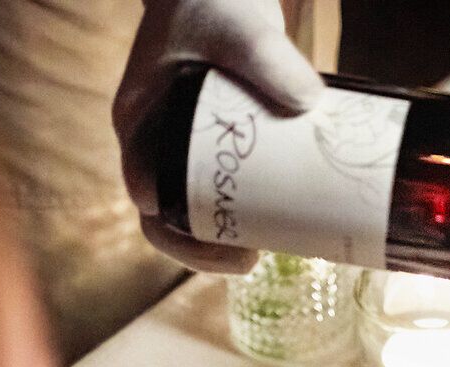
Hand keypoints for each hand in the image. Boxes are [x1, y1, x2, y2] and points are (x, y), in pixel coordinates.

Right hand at [114, 0, 325, 273]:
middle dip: (205, 248)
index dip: (176, 231)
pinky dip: (250, 208)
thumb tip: (310, 102)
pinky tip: (284, 221)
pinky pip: (225, 186)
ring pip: (196, 207)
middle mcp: (155, 139)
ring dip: (228, 236)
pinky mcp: (215, 140)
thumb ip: (265, 56)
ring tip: (273, 248)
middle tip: (253, 259)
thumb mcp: (234, 24)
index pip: (145, 193)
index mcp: (139, 120)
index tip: (225, 244)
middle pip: (168, 216)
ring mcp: (183, 142)